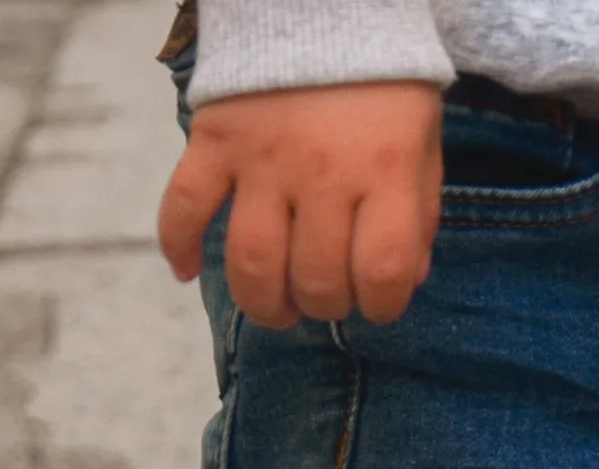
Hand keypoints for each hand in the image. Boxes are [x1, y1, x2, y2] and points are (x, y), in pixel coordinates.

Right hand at [158, 82, 442, 328]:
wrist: (320, 3)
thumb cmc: (382, 87)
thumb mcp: (422, 145)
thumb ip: (418, 215)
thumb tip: (403, 284)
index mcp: (383, 170)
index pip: (383, 272)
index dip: (384, 306)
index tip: (378, 304)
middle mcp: (322, 171)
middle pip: (316, 278)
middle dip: (324, 305)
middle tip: (325, 296)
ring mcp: (262, 158)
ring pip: (252, 260)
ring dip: (263, 303)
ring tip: (276, 308)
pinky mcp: (215, 140)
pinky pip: (184, 205)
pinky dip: (177, 244)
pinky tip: (186, 270)